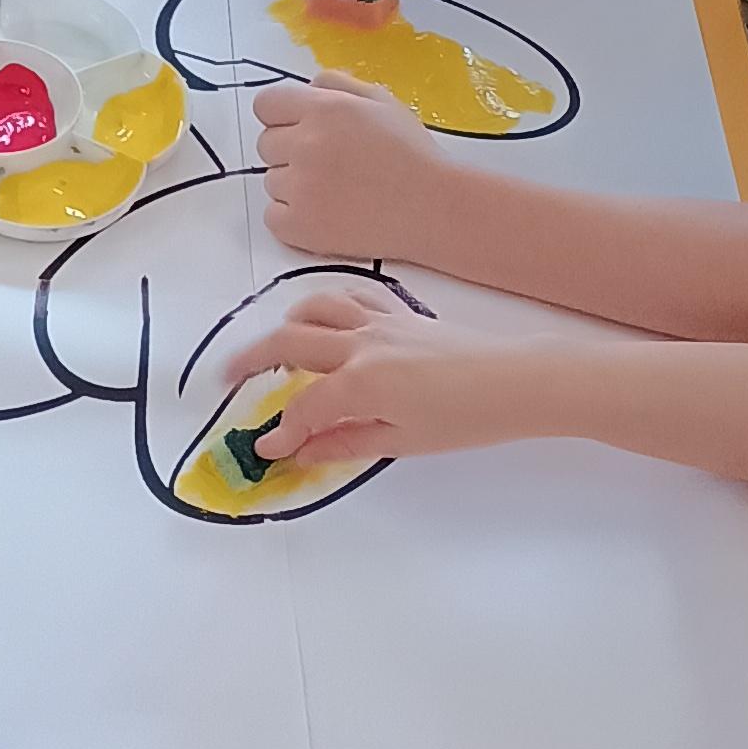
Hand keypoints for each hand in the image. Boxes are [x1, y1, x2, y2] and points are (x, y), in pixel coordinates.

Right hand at [218, 281, 516, 464]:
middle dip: (252, 360)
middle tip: (228, 379)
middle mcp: (362, 344)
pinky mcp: (400, 313)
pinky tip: (327, 322)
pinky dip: (327, 306)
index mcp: (361, 381)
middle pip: (290, 341)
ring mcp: (381, 322)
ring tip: (276, 346)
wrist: (519, 381)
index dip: (281, 431)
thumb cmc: (467, 418)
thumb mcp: (403, 441)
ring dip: (287, 323)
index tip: (266, 450)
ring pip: (316, 307)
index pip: (304, 406)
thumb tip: (299, 450)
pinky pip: (351, 297)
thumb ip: (344, 441)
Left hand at [257, 75, 444, 258]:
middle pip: (265, 144)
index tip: (299, 128)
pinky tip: (327, 213)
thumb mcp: (381, 101)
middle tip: (329, 162)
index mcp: (323, 109)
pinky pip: (273, 216)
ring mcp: (301, 188)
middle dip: (290, 150)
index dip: (281, 116)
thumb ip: (337, 85)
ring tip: (337, 190)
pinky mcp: (300, 227)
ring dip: (294, 185)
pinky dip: (293, 217)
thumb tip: (305, 88)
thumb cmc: (412, 153)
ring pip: (271, 181)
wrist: (434, 208)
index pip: (265, 105)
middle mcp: (306, 145)